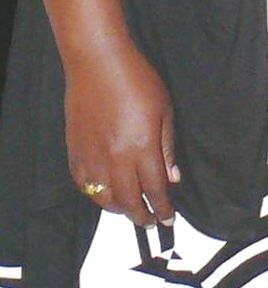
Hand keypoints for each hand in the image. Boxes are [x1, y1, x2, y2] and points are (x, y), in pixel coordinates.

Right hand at [65, 39, 178, 225]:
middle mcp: (115, 158)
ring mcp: (92, 157)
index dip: (163, 207)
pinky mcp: (75, 153)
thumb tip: (171, 178)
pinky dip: (96, 195)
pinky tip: (105, 194)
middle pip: (129, 200)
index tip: (169, 218)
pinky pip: (84, 185)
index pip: (155, 189)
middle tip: (151, 222)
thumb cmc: (137, 81)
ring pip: (104, 198)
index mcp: (142, 148)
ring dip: (119, 208)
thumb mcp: (164, 111)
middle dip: (142, 215)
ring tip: (131, 209)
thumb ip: (167, 148)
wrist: (98, 65)